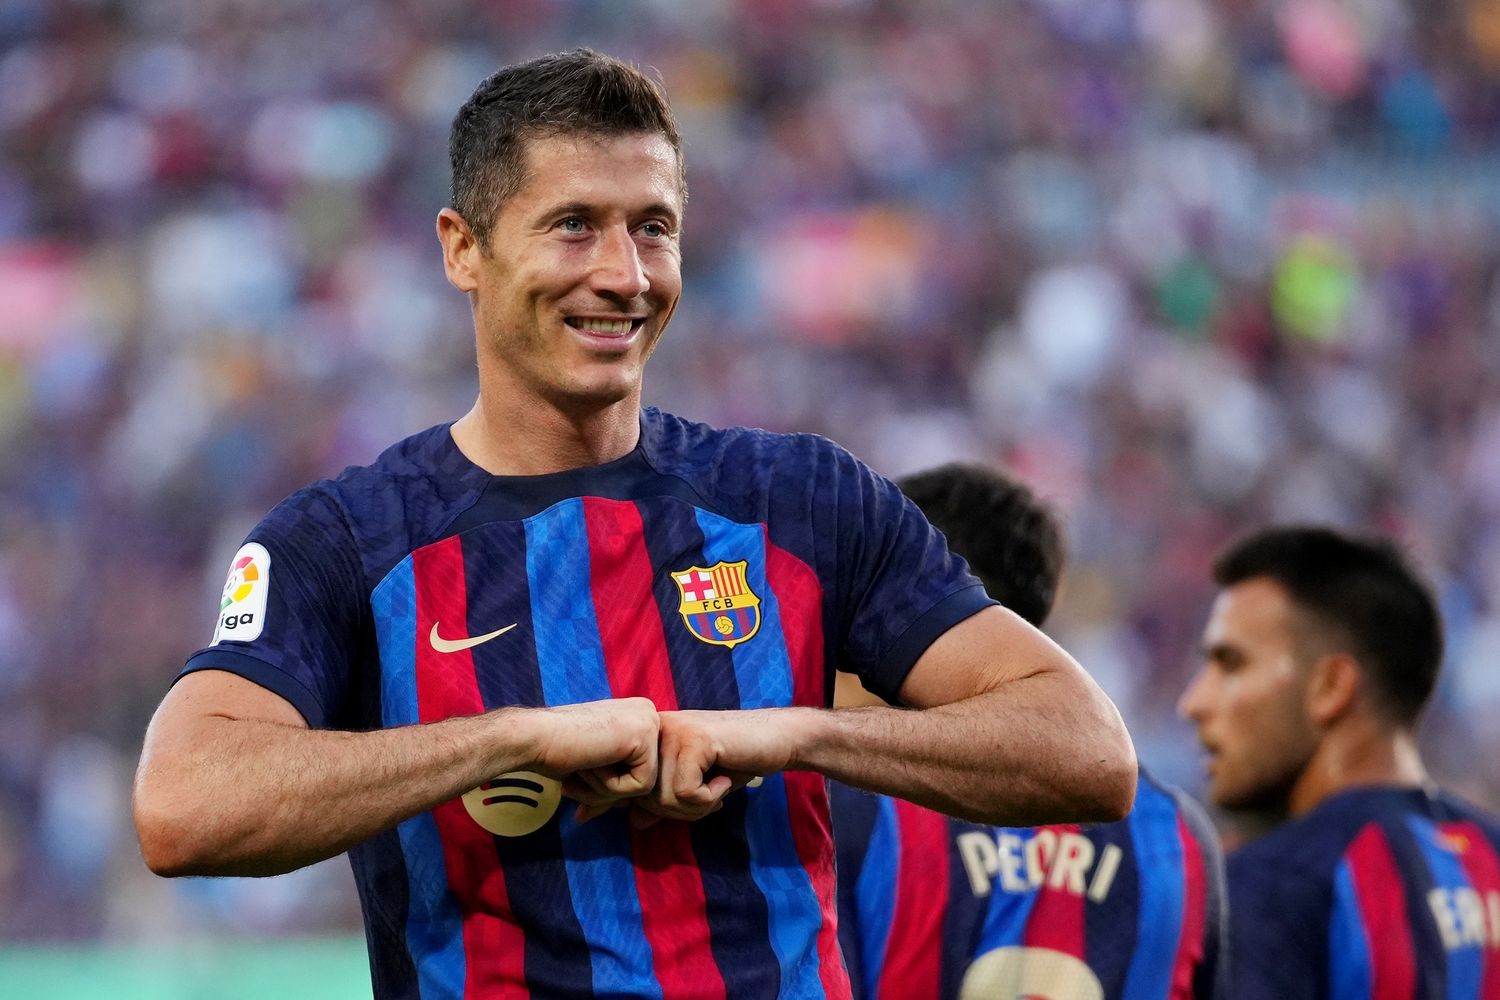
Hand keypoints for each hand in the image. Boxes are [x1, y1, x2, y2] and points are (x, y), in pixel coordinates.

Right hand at [525, 698, 660, 821]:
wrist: (534, 737)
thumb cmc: (557, 751)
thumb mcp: (595, 769)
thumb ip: (613, 785)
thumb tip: (627, 810)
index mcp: (637, 717)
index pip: (640, 769)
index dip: (609, 785)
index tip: (580, 774)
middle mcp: (648, 713)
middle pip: (645, 778)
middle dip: (609, 790)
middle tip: (579, 773)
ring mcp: (649, 722)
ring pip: (645, 786)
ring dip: (608, 789)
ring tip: (584, 765)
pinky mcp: (644, 737)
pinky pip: (641, 786)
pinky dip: (611, 786)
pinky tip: (591, 762)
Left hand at [642, 708, 803, 822]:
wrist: (779, 739)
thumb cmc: (736, 761)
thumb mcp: (696, 786)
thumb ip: (666, 801)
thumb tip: (634, 823)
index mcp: (652, 736)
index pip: (636, 789)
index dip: (661, 808)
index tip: (693, 801)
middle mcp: (658, 728)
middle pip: (648, 797)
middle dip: (682, 811)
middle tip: (710, 797)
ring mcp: (675, 730)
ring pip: (667, 797)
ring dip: (699, 805)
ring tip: (719, 787)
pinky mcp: (695, 739)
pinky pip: (687, 792)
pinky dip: (710, 797)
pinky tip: (726, 779)